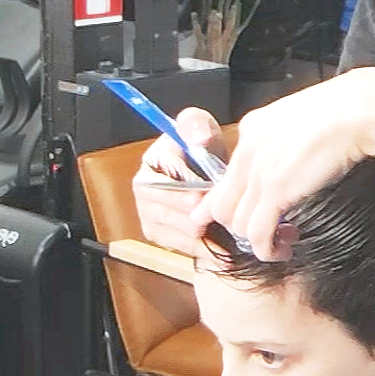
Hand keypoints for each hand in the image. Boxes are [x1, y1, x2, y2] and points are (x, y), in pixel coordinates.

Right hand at [132, 107, 227, 256]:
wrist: (199, 166)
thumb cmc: (199, 146)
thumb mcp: (199, 126)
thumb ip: (197, 125)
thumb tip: (199, 139)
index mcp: (151, 164)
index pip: (170, 182)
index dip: (193, 188)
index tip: (211, 191)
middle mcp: (144, 192)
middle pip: (175, 212)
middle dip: (202, 214)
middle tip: (226, 215)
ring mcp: (149, 215)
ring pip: (182, 232)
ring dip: (206, 234)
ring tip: (230, 232)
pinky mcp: (158, 234)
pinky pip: (182, 248)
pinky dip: (204, 250)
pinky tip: (222, 250)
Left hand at [191, 70, 374, 259]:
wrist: (353, 112)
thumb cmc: (339, 109)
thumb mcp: (297, 118)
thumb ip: (282, 139)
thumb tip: (286, 161)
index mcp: (251, 129)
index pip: (225, 175)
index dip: (229, 202)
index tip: (233, 215)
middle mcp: (246, 151)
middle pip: (221, 205)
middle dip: (239, 226)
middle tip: (263, 231)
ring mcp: (258, 172)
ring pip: (236, 223)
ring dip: (256, 241)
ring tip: (280, 241)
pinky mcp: (275, 191)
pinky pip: (257, 233)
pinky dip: (266, 249)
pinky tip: (280, 250)